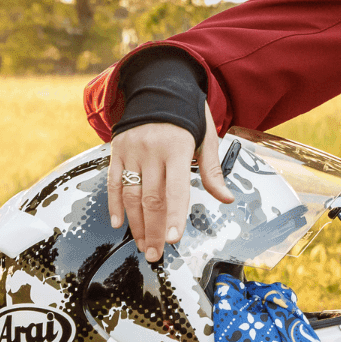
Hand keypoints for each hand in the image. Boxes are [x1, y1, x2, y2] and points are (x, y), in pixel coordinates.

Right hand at [108, 102, 234, 262]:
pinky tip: (118, 223)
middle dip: (154, 230)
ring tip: (143, 245)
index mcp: (178, 148)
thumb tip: (226, 198)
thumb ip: (212, 171)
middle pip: (151, 199)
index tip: (174, 240)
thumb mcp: (207, 137)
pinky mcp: (117, 151)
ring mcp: (131, 151)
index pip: (176, 189)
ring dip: (136, 224)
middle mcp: (152, 151)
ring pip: (131, 195)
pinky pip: (113, 182)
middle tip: (156, 254)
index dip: (175, 216)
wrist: (159, 87)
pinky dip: (114, 204)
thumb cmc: (188, 115)